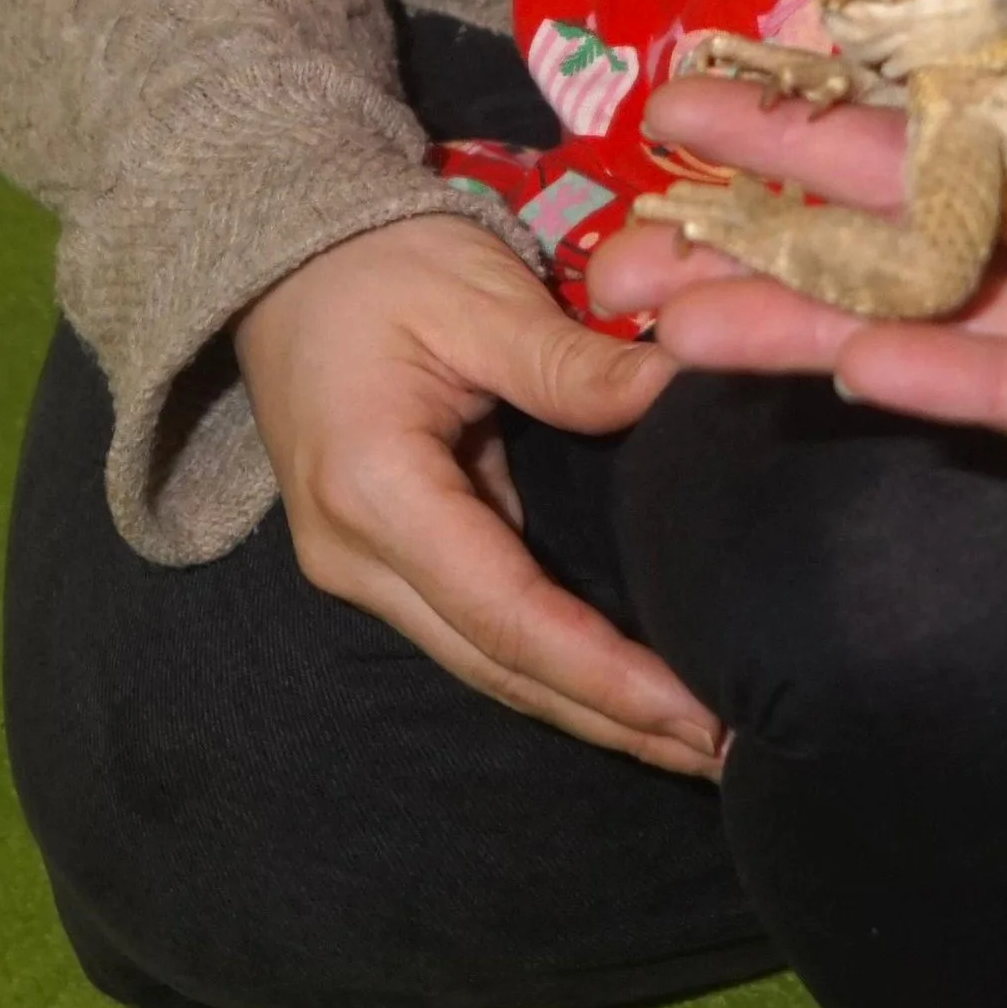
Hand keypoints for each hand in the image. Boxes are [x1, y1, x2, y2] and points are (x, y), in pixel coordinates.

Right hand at [237, 213, 720, 775]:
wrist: (280, 253)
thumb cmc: (378, 262)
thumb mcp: (479, 295)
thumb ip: (572, 365)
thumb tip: (681, 397)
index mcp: (375, 491)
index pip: (506, 614)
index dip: (604, 676)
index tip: (699, 715)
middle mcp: (353, 554)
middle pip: (496, 664)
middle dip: (610, 719)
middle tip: (726, 754)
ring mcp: (356, 566)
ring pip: (485, 662)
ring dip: (585, 706)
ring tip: (691, 740)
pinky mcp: (379, 558)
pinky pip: (474, 628)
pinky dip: (549, 663)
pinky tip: (620, 686)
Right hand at [608, 81, 1006, 563]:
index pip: (949, 136)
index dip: (817, 116)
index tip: (692, 85)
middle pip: (913, 235)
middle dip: (765, 221)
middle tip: (615, 210)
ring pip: (953, 330)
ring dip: (811, 323)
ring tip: (674, 317)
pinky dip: (968, 383)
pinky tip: (856, 360)